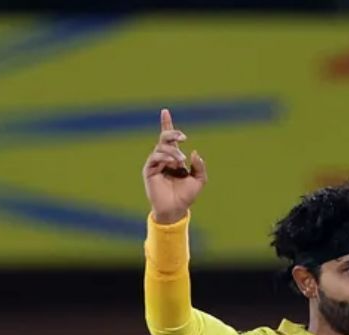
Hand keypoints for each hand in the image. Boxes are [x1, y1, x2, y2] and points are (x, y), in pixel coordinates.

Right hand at [144, 109, 205, 224]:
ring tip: (180, 161)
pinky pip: (155, 158)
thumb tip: (194, 152)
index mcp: (174, 157)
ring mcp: (155, 163)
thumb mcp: (199, 180)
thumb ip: (199, 166)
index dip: (167, 124)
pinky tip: (172, 164)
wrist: (176, 209)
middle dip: (172, 134)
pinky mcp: (149, 170)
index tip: (165, 111)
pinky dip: (164, 158)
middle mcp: (164, 158)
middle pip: (164, 138)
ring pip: (161, 148)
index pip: (169, 138)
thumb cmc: (186, 195)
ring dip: (173, 152)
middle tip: (184, 137)